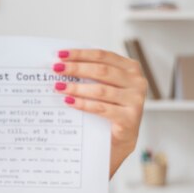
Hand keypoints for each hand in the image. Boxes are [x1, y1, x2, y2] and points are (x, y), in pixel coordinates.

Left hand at [53, 49, 146, 177]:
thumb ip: (90, 74)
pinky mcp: (129, 118)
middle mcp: (137, 82)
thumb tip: (62, 64)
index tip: (60, 55)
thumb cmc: (109, 107)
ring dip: (76, 87)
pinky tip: (69, 101)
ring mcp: (135, 100)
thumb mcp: (103, 86)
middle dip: (76, 68)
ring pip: (101, 90)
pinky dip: (83, 104)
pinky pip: (101, 108)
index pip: (102, 55)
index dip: (80, 54)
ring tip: (59, 87)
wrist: (119, 138)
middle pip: (101, 70)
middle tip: (56, 69)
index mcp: (130, 68)